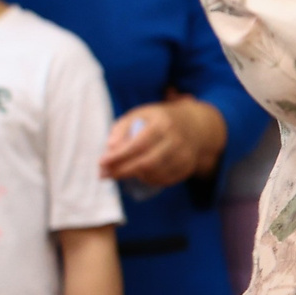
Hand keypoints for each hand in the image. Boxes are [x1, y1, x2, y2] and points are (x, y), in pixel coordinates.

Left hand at [101, 97, 226, 189]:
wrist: (194, 125)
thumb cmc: (159, 120)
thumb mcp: (139, 114)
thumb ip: (121, 128)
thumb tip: (110, 148)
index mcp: (163, 123)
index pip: (138, 144)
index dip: (119, 156)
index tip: (101, 162)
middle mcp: (176, 140)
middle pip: (147, 162)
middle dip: (123, 171)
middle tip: (105, 174)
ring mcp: (185, 155)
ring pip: (155, 174)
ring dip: (134, 176)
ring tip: (120, 173)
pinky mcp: (188, 167)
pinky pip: (165, 180)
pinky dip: (149, 180)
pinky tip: (140, 175)